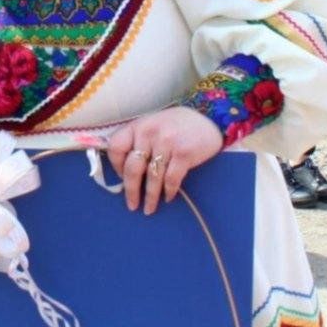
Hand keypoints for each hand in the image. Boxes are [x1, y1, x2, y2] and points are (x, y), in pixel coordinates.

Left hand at [105, 106, 221, 216]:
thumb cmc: (178, 124)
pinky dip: (169, 191)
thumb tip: (126, 170)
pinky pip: (171, 179)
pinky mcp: (184, 153)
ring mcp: (167, 143)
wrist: (210, 117)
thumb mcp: (153, 124)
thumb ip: (139, 141)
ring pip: (152, 177)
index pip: (116, 147)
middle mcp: (149, 133)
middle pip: (132, 168)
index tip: (122, 178)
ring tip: (149, 209)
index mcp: (138, 125)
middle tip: (132, 206)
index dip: (116, 166)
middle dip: (131, 191)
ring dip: (150, 197)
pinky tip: (168, 197)